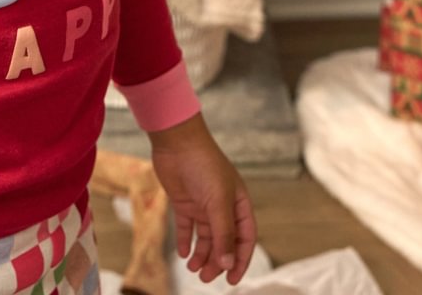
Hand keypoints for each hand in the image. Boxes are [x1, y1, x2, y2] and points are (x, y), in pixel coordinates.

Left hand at [149, 113, 256, 284]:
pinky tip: (183, 253)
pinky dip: (185, 241)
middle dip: (217, 261)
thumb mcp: (218, 201)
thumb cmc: (203, 164)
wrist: (176, 141)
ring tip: (194, 269)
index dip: (240, 260)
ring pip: (206, 237)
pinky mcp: (184, 202)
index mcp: (239, 203)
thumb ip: (223, 233)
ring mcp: (203, 204)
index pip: (245, 238)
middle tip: (206, 277)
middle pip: (224, 241)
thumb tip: (229, 263)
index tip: (232, 280)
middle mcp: (222, 205)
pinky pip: (187, 227)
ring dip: (201, 254)